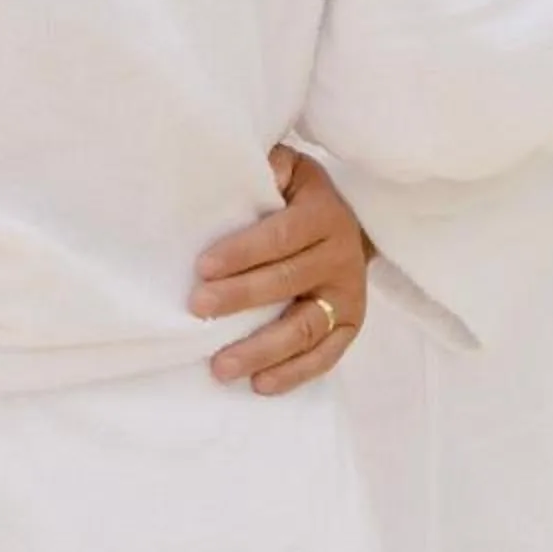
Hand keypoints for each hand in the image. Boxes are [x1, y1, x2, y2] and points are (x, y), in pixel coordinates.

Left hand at [193, 147, 369, 396]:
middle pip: (287, 282)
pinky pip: (325, 355)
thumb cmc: (301, 198)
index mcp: (323, 214)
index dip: (242, 252)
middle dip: (239, 298)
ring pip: (305, 328)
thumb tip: (231, 168)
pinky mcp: (351, 324)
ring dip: (262, 350)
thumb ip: (265, 167)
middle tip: (197, 309)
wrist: (355, 223)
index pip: (280, 236)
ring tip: (220, 366)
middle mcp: (341, 255)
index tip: (202, 268)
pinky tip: (260, 384)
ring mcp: (349, 294)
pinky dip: (294, 373)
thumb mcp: (289, 170)